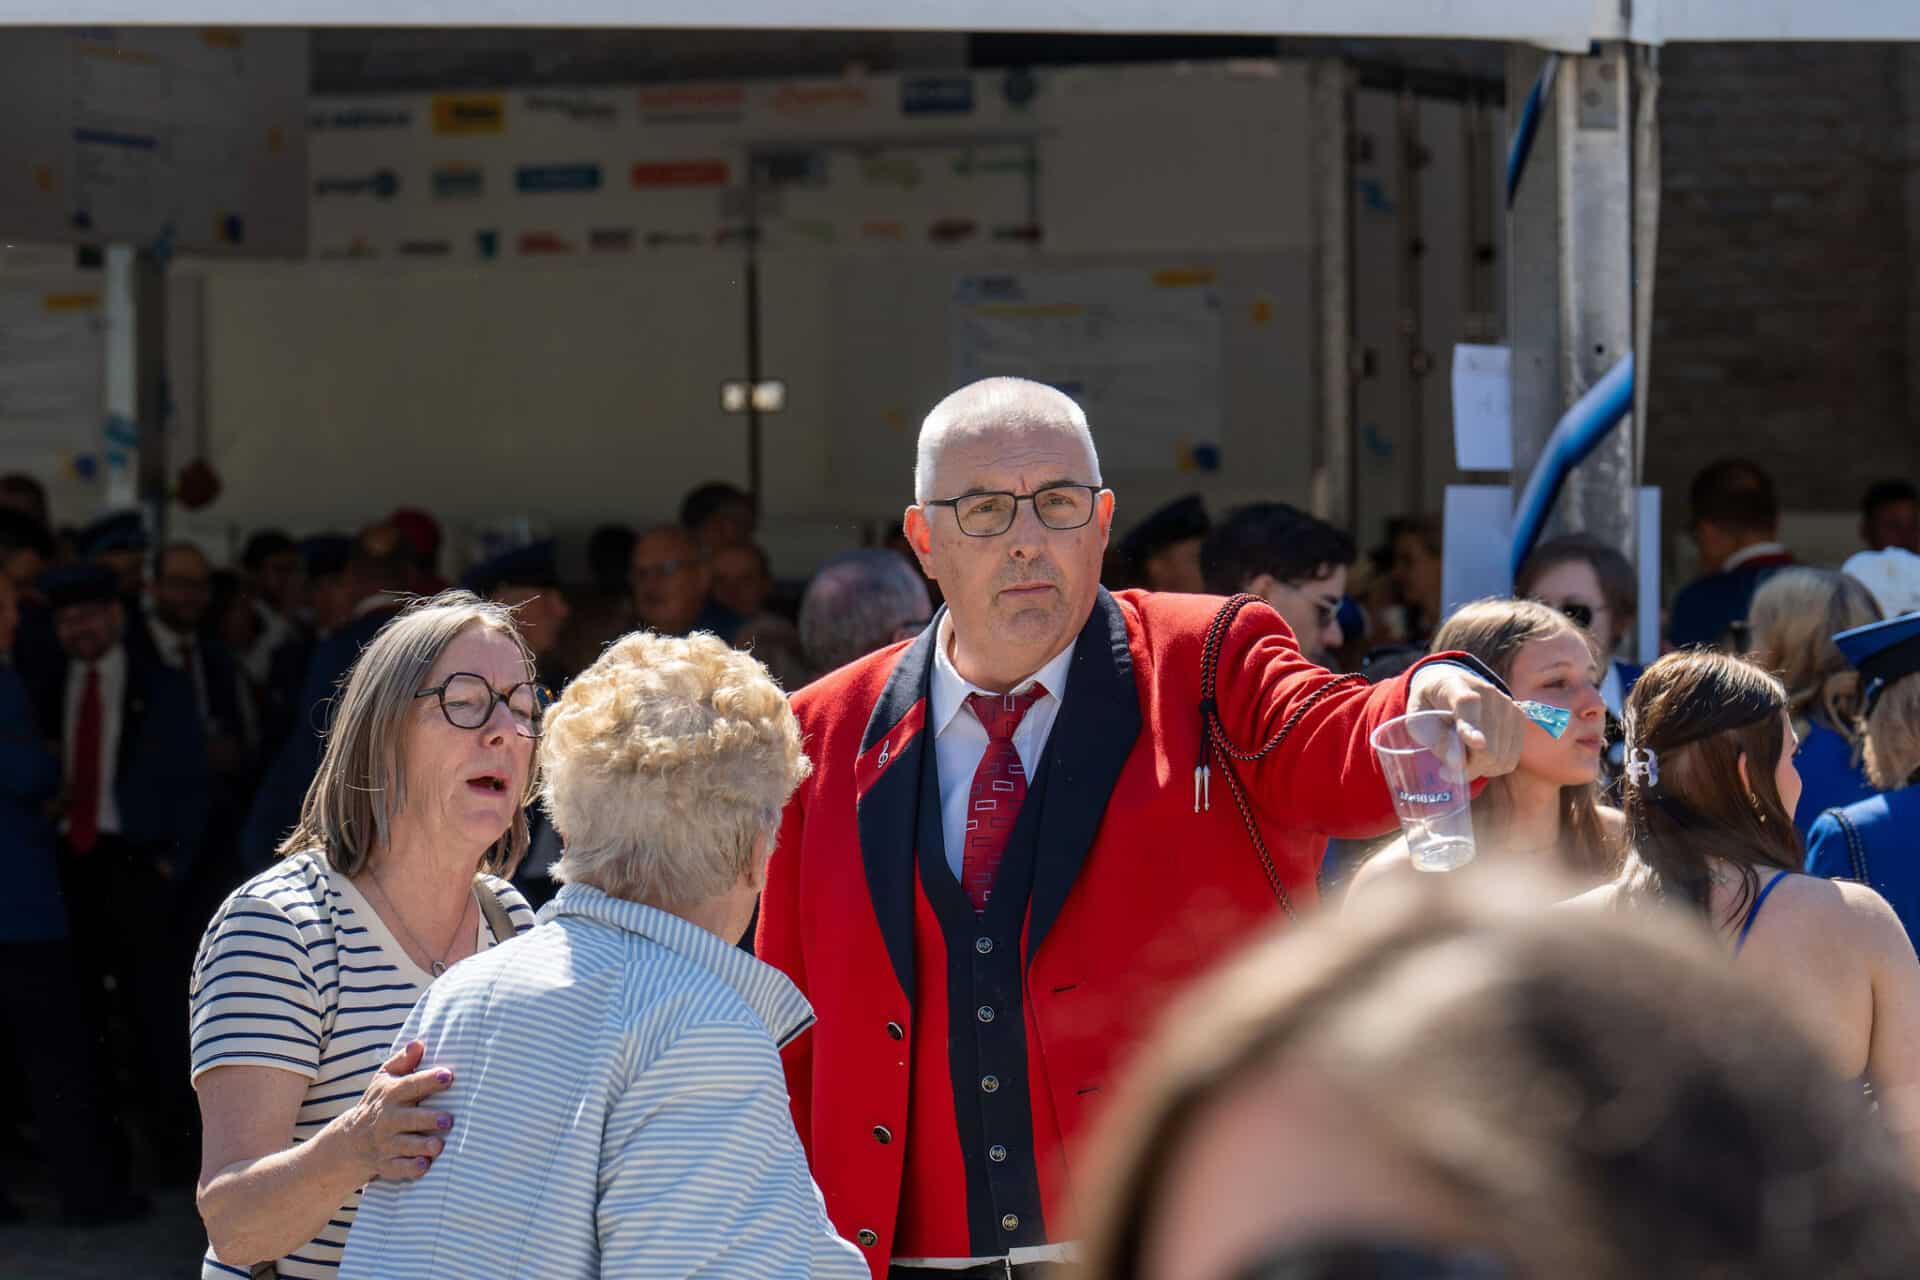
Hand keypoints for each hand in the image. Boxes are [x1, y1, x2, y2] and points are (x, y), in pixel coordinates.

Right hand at [336, 1040, 455, 1182]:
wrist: (349, 1141)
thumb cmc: (379, 1103)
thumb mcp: (384, 1079)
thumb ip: (403, 1061)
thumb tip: (419, 1042)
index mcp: (390, 1095)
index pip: (410, 1086)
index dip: (428, 1080)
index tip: (448, 1075)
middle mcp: (388, 1120)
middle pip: (409, 1119)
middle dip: (428, 1119)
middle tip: (448, 1120)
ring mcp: (386, 1143)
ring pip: (405, 1146)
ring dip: (422, 1146)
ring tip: (438, 1145)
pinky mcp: (386, 1164)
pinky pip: (398, 1169)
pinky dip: (410, 1169)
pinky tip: (424, 1166)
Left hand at [1408, 667, 1525, 782]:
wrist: (1450, 683)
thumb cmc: (1429, 706)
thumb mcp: (1417, 721)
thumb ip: (1436, 740)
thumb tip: (1459, 764)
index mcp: (1454, 686)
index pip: (1468, 704)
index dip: (1472, 726)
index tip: (1476, 744)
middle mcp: (1487, 692)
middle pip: (1488, 744)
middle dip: (1468, 767)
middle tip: (1446, 770)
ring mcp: (1507, 704)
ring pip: (1501, 756)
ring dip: (1480, 768)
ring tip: (1462, 760)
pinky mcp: (1518, 718)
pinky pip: (1510, 758)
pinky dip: (1494, 766)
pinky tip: (1478, 758)